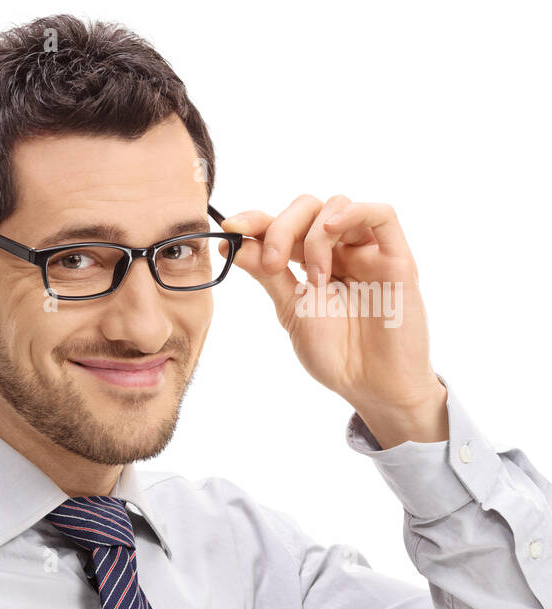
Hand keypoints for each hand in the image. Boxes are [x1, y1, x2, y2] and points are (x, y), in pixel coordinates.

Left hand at [221, 195, 447, 444]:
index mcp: (310, 263)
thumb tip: (233, 243)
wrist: (371, 386)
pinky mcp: (396, 258)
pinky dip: (355, 212)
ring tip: (315, 279)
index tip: (230, 228)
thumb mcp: (291, 310)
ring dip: (315, 235)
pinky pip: (383, 214)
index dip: (255, 219)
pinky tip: (333, 229)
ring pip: (338, 205)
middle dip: (281, 227)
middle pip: (307, 208)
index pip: (282, 225)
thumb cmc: (335, 353)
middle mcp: (338, 251)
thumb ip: (268, 274)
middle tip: (272, 263)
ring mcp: (367, 252)